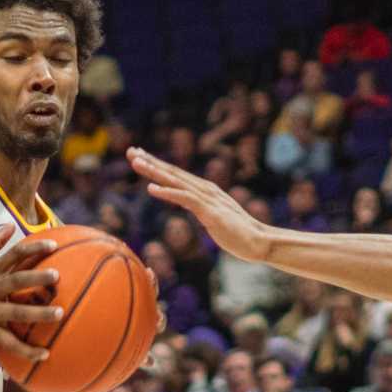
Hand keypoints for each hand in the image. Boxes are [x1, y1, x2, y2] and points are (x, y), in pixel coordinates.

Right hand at [0, 229, 63, 351]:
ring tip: (59, 313)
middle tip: (57, 276)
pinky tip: (45, 354)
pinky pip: (9, 342)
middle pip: (16, 281)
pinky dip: (26, 349)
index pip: (13, 254)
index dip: (33, 248)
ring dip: (38, 313)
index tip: (54, 245)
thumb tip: (9, 224)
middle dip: (36, 278)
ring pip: (16, 312)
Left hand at [128, 148, 270, 260]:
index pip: (177, 175)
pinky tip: (151, 188)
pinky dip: (167, 192)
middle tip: (130, 150)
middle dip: (151, 160)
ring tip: (136, 162)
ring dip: (154, 171)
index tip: (140, 156)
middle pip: (173, 172)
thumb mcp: (215, 217)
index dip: (157, 164)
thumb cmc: (238, 234)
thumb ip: (203, 209)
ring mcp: (207, 199)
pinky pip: (185, 199)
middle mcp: (205, 190)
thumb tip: (194, 207)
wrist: (260, 242)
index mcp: (205, 191)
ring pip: (176, 181)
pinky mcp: (209, 212)